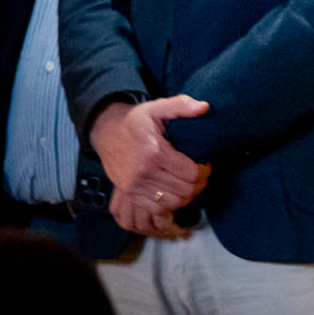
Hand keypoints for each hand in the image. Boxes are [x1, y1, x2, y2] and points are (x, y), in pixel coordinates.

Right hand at [89, 96, 211, 237]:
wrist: (107, 132)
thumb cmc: (137, 121)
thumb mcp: (158, 107)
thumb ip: (182, 105)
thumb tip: (204, 107)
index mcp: (154, 153)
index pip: (191, 173)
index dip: (205, 170)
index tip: (206, 163)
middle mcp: (143, 174)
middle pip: (185, 191)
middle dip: (199, 184)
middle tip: (201, 174)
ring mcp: (134, 187)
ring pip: (173, 203)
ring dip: (187, 195)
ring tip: (190, 182)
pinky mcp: (130, 194)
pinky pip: (157, 209)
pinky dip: (171, 203)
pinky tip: (176, 191)